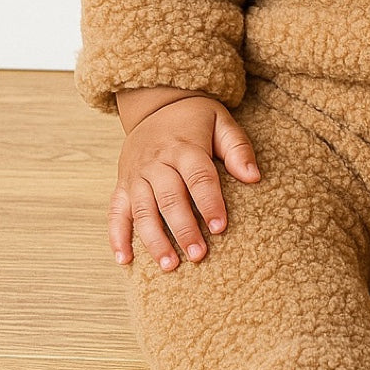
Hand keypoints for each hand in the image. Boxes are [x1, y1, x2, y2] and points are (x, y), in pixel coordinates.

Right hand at [108, 95, 259, 270]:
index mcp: (184, 146)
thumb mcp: (222, 122)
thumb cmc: (196, 119)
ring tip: (169, 266)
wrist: (157, 104)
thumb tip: (254, 177)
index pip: (198, 177)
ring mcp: (136, 174)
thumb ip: (238, 149)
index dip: (209, 202)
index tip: (220, 228)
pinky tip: (125, 260)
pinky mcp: (122, 184)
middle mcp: (156, 162)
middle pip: (169, 198)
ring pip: (142, 210)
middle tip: (198, 256)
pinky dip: (117, 236)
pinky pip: (115, 211)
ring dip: (154, 240)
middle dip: (183, 229)